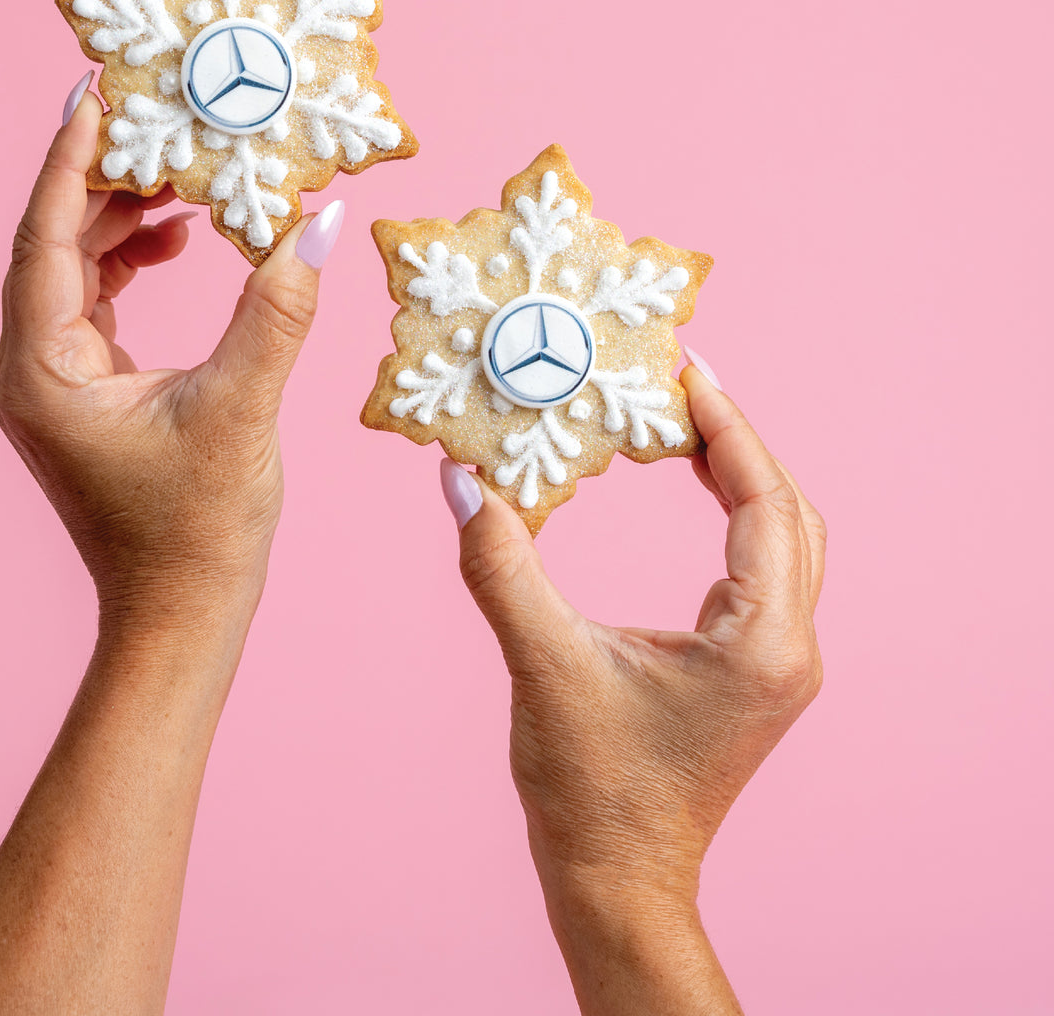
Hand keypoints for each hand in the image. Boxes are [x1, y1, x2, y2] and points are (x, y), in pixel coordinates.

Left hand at [0, 83, 343, 650]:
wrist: (180, 614)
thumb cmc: (199, 531)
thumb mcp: (242, 410)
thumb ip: (277, 309)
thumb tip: (318, 219)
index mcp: (44, 369)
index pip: (45, 237)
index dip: (70, 160)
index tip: (96, 92)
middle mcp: (31, 369)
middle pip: (54, 243)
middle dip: (107, 179)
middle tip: (160, 121)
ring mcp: (54, 382)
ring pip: (74, 270)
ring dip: (122, 219)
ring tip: (182, 177)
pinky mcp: (85, 392)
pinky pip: (94, 302)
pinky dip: (131, 264)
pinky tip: (178, 242)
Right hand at [441, 359, 824, 1012]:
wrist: (617, 878)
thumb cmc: (589, 787)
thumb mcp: (542, 663)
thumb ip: (501, 564)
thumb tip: (460, 478)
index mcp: (760, 641)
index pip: (765, 503)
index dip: (730, 430)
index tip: (689, 372)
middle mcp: (788, 647)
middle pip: (789, 512)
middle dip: (740, 441)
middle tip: (683, 385)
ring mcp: (778, 662)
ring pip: (786, 539)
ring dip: (742, 475)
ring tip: (686, 422)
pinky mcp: (755, 669)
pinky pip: (764, 567)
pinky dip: (734, 513)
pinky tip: (693, 487)